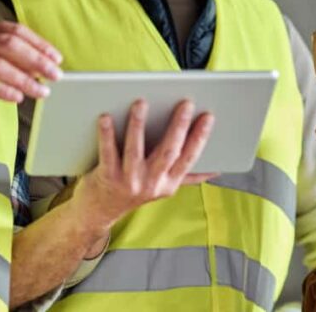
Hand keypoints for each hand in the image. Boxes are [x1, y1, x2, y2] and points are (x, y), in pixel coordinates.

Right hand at [0, 18, 61, 110]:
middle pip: (11, 45)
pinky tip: (17, 98)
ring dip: (25, 79)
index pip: (16, 31)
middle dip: (37, 61)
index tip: (57, 59)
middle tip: (55, 76)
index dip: (39, 44)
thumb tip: (39, 68)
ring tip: (41, 92)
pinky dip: (3, 90)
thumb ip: (3, 57)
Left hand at [72, 99, 215, 231]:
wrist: (99, 212)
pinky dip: (106, 134)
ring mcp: (129, 181)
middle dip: (178, 126)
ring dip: (138, 125)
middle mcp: (151, 184)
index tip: (208, 117)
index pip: (189, 158)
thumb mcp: (162, 187)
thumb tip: (216, 171)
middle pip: (168, 152)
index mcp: (169, 183)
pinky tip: (106, 117)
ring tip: (141, 102)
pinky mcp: (107, 178)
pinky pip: (107, 152)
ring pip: (135, 150)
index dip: (199, 138)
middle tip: (185, 103)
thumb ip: (186, 176)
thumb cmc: (132, 190)